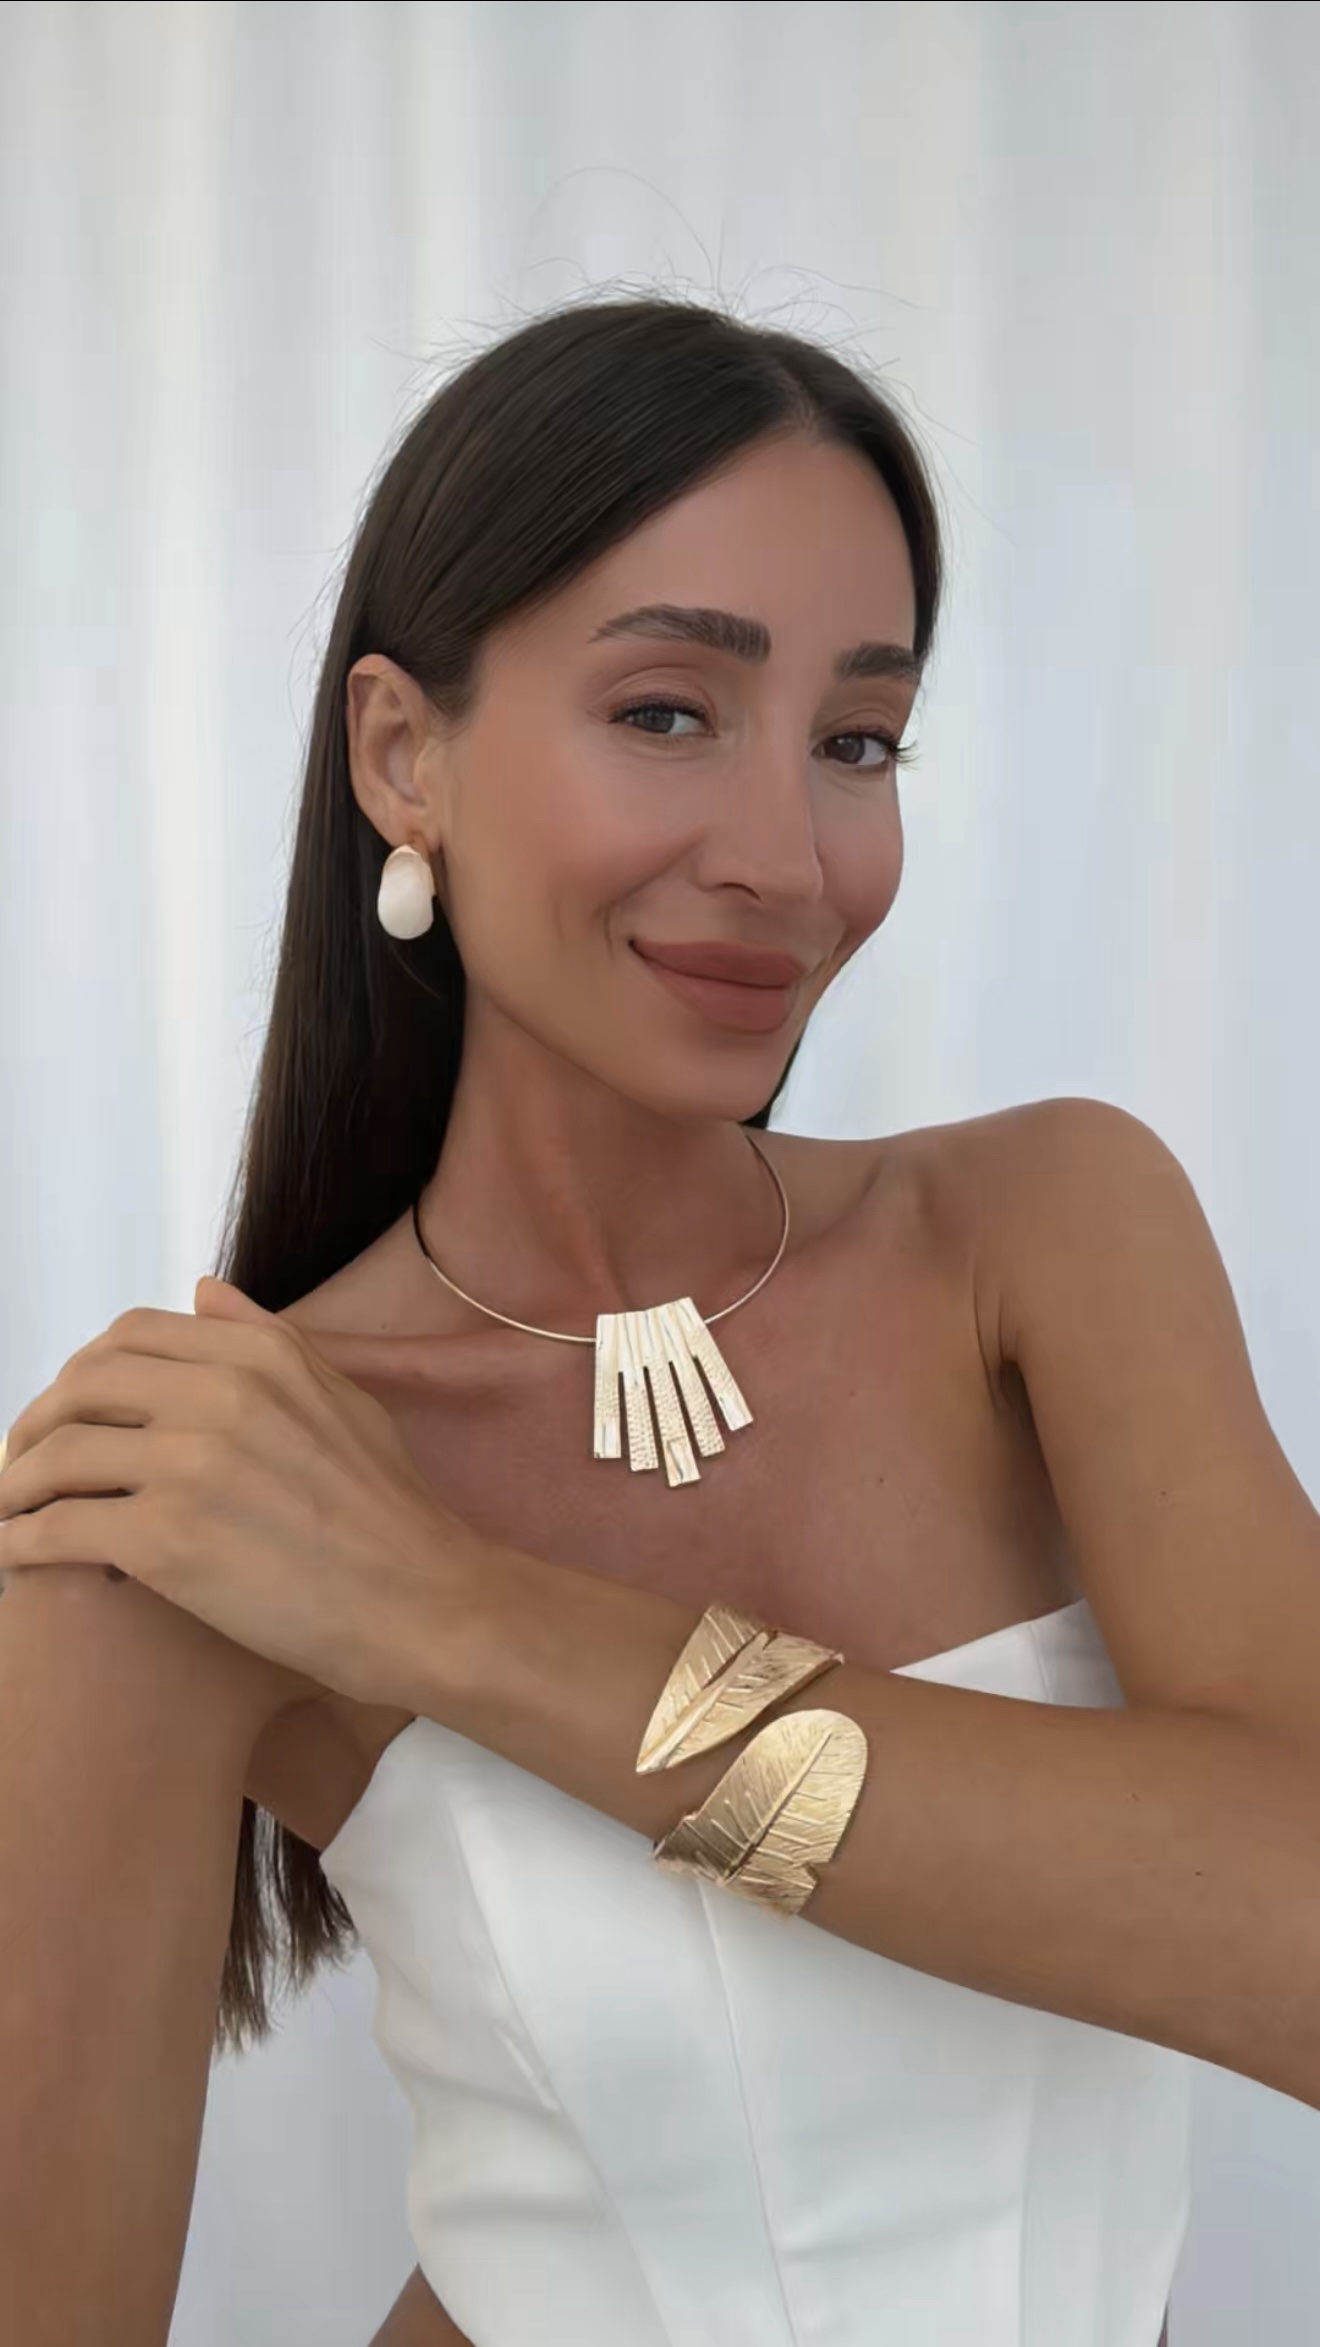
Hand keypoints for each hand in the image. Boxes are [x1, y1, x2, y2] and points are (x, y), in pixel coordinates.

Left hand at [0, 1278, 476, 1708]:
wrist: (419, 1601)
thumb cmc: (388, 1513)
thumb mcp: (343, 1399)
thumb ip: (269, 1339)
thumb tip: (203, 1292)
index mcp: (259, 1356)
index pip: (128, 1337)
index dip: (81, 1373)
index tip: (68, 1412)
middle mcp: (219, 1395)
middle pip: (79, 1388)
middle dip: (34, 1425)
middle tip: (24, 1464)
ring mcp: (189, 1464)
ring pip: (55, 1457)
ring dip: (16, 1485)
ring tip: (9, 1512)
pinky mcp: (165, 1539)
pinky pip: (56, 1528)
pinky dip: (19, 1541)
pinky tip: (16, 1555)